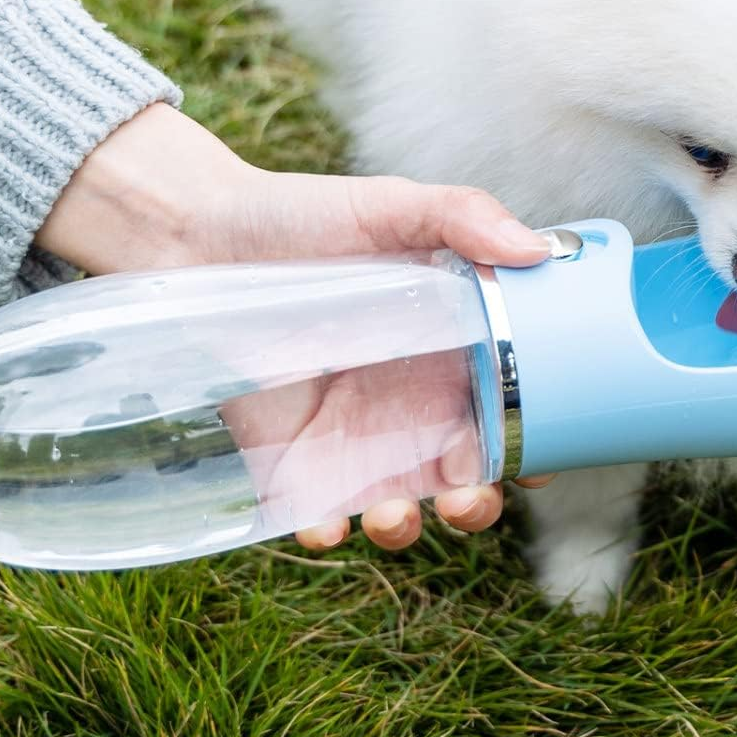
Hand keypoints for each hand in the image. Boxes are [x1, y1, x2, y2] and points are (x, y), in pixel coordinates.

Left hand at [35, 103, 553, 549]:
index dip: (533, 439)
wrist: (195, 237)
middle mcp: (413, 402)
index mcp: (454, 348)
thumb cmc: (301, 215)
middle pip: (468, 472)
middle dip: (478, 502)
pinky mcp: (292, 459)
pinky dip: (326, 532)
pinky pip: (317, 514)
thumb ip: (465, 217)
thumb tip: (536, 251)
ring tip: (391, 516)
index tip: (541, 456)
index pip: (510, 406)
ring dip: (408, 525)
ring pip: (403, 504)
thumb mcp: (390, 205)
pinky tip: (323, 526)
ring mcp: (354, 436)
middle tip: (467, 497)